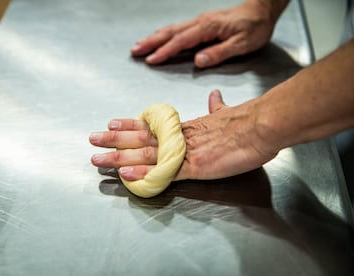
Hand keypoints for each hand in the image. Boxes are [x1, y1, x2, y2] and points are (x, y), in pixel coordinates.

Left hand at [89, 90, 277, 180]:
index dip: (129, 125)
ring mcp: (185, 153)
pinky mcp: (195, 168)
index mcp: (185, 128)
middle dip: (115, 140)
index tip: (111, 124)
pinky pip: (165, 172)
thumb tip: (214, 96)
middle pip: (141, 138)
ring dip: (120, 157)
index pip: (150, 126)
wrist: (261, 125)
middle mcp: (179, 138)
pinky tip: (127, 174)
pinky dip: (145, 172)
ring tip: (98, 158)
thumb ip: (216, 107)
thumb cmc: (245, 121)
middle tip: (92, 139)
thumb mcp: (226, 112)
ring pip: (146, 155)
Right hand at [131, 1, 279, 67]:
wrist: (261, 10)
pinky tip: (158, 38)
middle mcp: (201, 22)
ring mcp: (200, 21)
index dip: (165, 51)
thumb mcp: (242, 44)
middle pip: (171, 32)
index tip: (152, 60)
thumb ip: (219, 52)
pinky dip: (164, 34)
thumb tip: (198, 60)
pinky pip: (178, 28)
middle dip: (151, 42)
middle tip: (135, 51)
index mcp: (208, 28)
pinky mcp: (202, 23)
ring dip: (154, 37)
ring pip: (172, 29)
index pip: (182, 41)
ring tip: (140, 46)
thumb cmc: (254, 27)